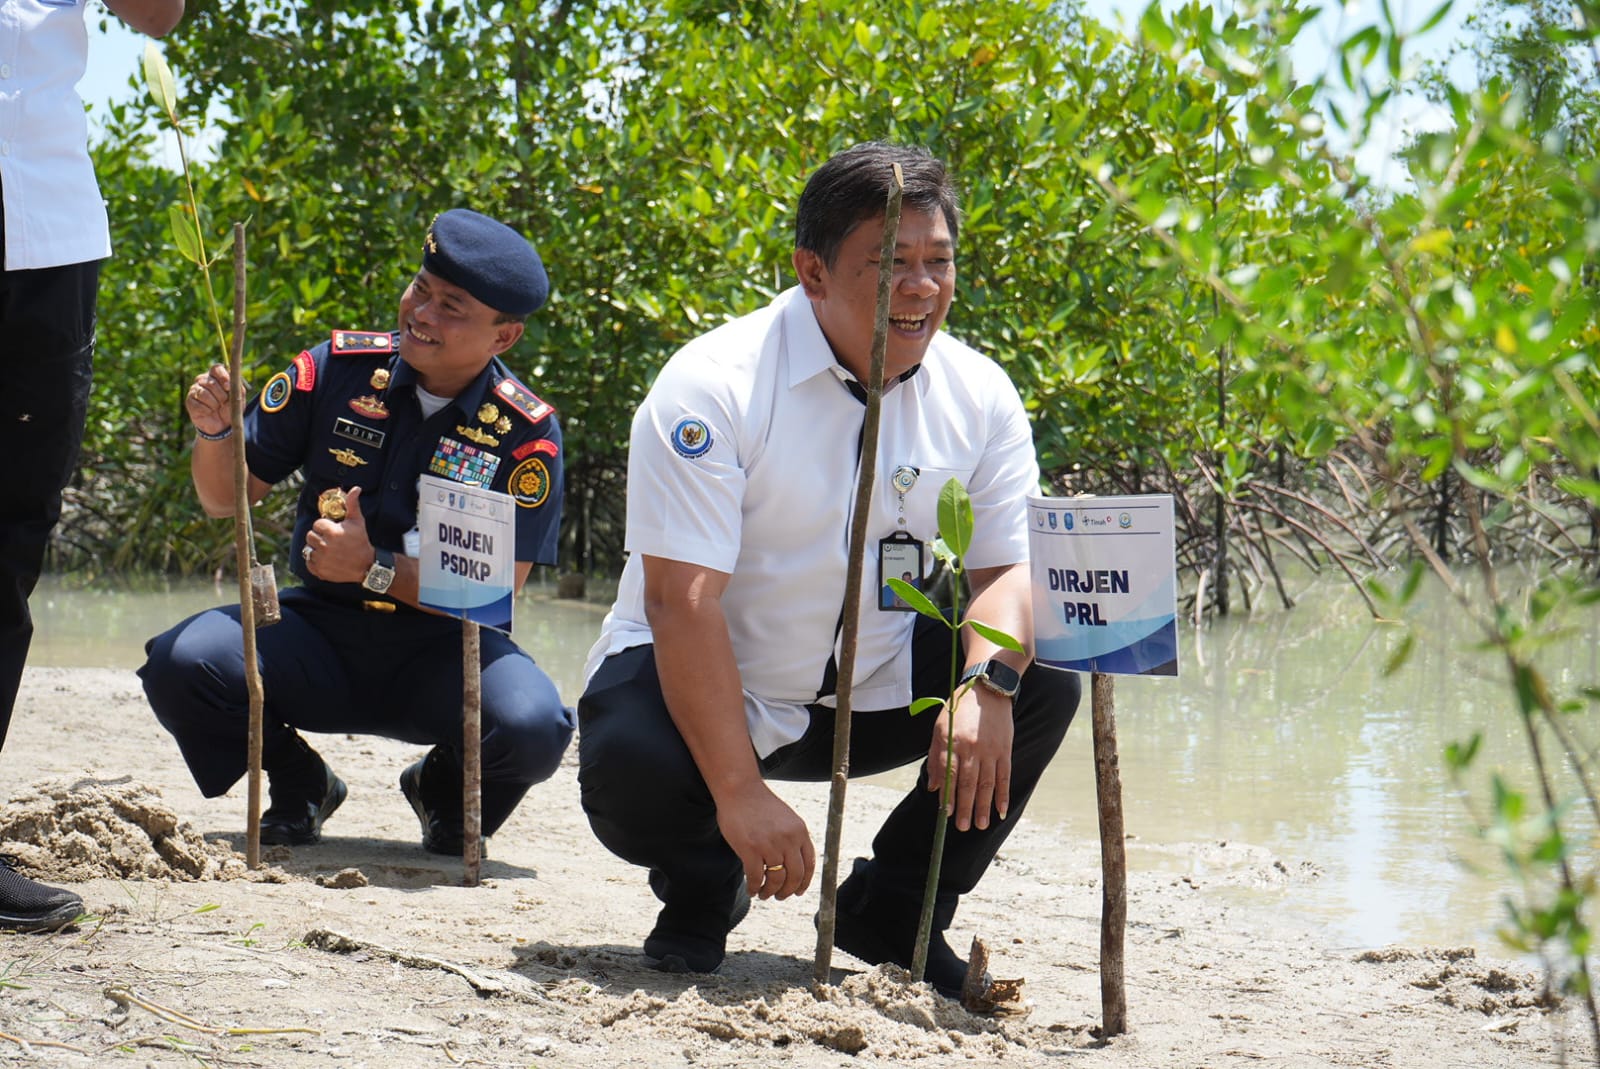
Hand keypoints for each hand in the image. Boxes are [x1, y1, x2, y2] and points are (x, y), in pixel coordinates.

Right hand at [185, 363, 232, 437]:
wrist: (222, 425)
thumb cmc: (230, 408)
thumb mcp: (238, 397)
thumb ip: (237, 386)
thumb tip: (232, 381)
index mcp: (216, 376)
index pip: (216, 368)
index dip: (223, 377)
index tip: (228, 387)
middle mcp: (203, 380)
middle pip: (211, 382)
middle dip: (221, 395)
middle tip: (224, 402)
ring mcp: (194, 390)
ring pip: (204, 393)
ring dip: (215, 404)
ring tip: (217, 408)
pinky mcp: (189, 401)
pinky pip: (199, 404)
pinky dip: (207, 410)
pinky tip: (209, 412)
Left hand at [303, 486, 374, 582]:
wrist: (366, 565)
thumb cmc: (361, 541)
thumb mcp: (358, 521)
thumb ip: (352, 504)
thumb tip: (355, 488)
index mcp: (332, 532)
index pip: (317, 525)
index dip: (325, 527)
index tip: (334, 531)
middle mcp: (325, 546)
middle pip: (310, 536)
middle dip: (319, 537)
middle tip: (331, 541)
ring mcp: (322, 560)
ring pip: (308, 549)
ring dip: (317, 549)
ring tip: (329, 550)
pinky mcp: (320, 571)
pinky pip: (309, 562)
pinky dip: (315, 562)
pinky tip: (327, 560)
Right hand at [714, 780, 814, 900]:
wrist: (739, 789)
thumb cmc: (760, 805)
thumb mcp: (786, 819)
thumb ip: (792, 838)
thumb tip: (792, 866)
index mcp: (800, 831)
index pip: (809, 865)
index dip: (804, 882)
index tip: (798, 891)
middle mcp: (788, 839)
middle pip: (795, 876)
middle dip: (787, 891)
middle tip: (779, 896)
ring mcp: (770, 845)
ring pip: (776, 880)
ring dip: (770, 892)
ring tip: (764, 894)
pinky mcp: (750, 849)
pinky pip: (756, 878)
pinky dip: (754, 888)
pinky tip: (751, 890)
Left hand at [927, 684, 1013, 831]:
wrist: (987, 691)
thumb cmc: (959, 710)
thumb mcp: (940, 728)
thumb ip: (936, 758)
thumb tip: (935, 788)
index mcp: (952, 741)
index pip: (949, 774)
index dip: (948, 795)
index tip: (945, 814)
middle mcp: (971, 747)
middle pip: (967, 783)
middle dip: (965, 807)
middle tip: (963, 827)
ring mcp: (990, 750)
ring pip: (986, 783)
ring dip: (983, 806)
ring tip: (981, 825)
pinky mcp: (1005, 750)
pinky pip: (1004, 776)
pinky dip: (1003, 794)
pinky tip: (1001, 810)